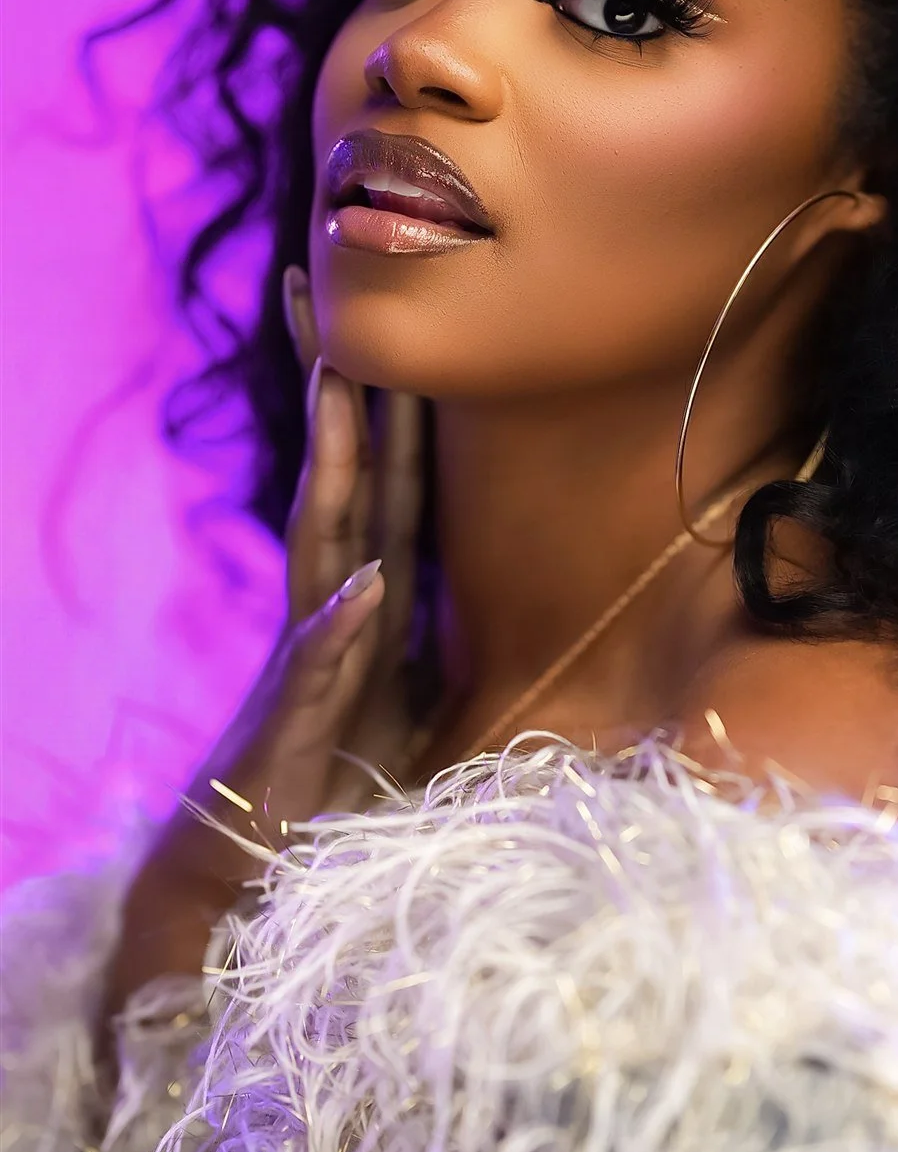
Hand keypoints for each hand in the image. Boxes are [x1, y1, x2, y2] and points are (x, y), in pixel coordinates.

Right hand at [101, 265, 428, 1036]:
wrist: (243, 869)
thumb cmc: (323, 787)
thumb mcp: (388, 708)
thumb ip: (390, 641)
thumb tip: (400, 580)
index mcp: (368, 600)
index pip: (386, 485)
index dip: (393, 405)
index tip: (388, 321)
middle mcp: (333, 608)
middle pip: (343, 478)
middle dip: (338, 383)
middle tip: (321, 283)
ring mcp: (309, 659)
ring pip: (326, 541)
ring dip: (338, 463)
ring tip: (340, 379)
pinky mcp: (295, 725)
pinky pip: (322, 669)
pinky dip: (338, 627)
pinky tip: (359, 587)